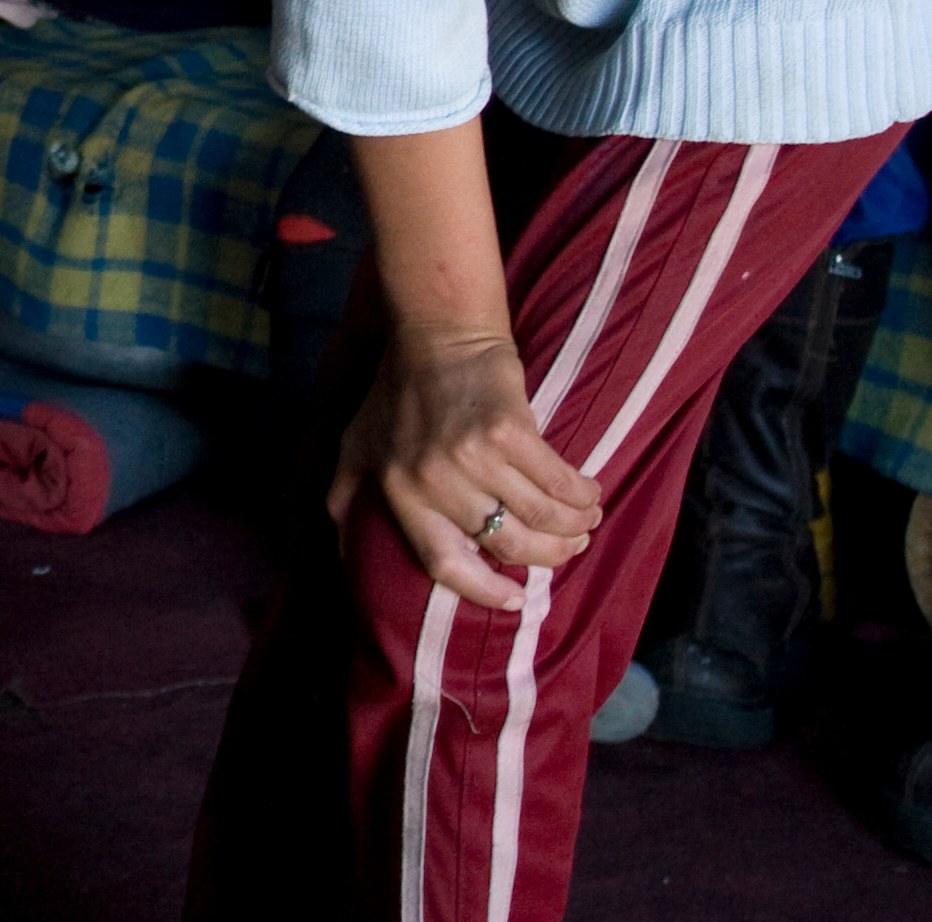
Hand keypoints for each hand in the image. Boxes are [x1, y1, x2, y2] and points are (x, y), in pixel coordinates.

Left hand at [330, 329, 602, 611]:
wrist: (437, 331)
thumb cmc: (398, 390)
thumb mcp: (356, 444)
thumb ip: (344, 495)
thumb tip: (341, 550)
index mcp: (400, 491)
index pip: (444, 563)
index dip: (483, 590)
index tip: (516, 599)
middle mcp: (434, 480)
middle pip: (506, 544)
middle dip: (547, 555)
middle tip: (568, 548)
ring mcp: (471, 455)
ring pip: (539, 516)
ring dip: (572, 526)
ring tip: (585, 522)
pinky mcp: (508, 430)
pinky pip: (557, 480)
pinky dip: (581, 493)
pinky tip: (590, 494)